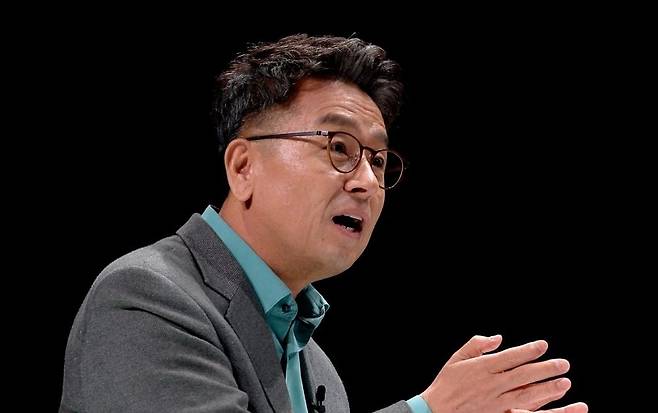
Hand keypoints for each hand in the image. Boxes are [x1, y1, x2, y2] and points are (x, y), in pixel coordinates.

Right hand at [420, 335, 587, 412]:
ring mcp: (495, 402)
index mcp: (481, 368)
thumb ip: (476, 345)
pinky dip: (536, 407)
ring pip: (526, 395)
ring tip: (564, 383)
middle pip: (523, 376)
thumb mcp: (457, 359)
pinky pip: (521, 411)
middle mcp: (490, 385)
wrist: (436, 410)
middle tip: (563, 364)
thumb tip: (498, 338)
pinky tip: (548, 402)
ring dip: (547, 389)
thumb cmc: (447, 383)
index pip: (510, 357)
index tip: (543, 345)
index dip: (528, 351)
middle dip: (545, 369)